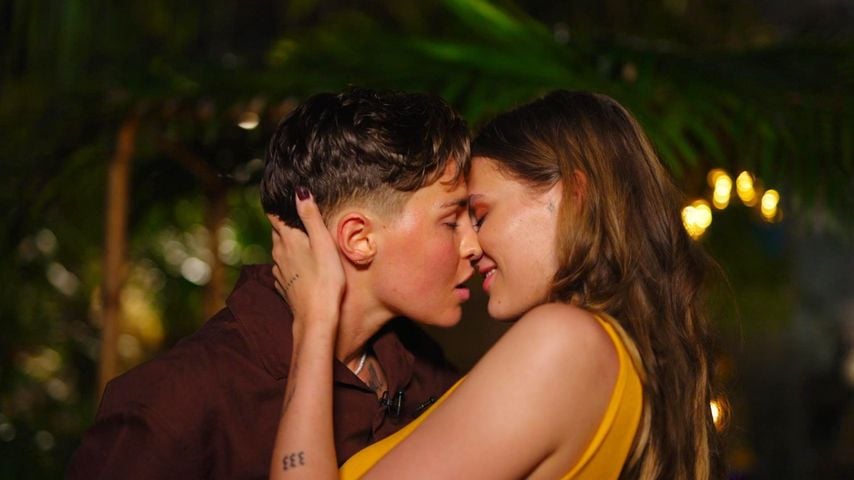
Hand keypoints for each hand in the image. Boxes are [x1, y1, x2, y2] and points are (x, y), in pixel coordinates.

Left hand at [268, 189, 344, 333]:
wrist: (316, 318)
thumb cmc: (325, 280)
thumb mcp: (323, 244)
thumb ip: (311, 217)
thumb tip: (299, 192)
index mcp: (288, 240)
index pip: (274, 216)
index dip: (276, 205)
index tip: (279, 196)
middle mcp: (278, 253)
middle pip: (278, 232)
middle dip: (286, 224)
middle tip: (298, 216)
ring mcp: (279, 271)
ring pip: (281, 250)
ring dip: (289, 244)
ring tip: (304, 241)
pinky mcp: (284, 286)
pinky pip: (285, 268)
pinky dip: (291, 262)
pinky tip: (303, 266)